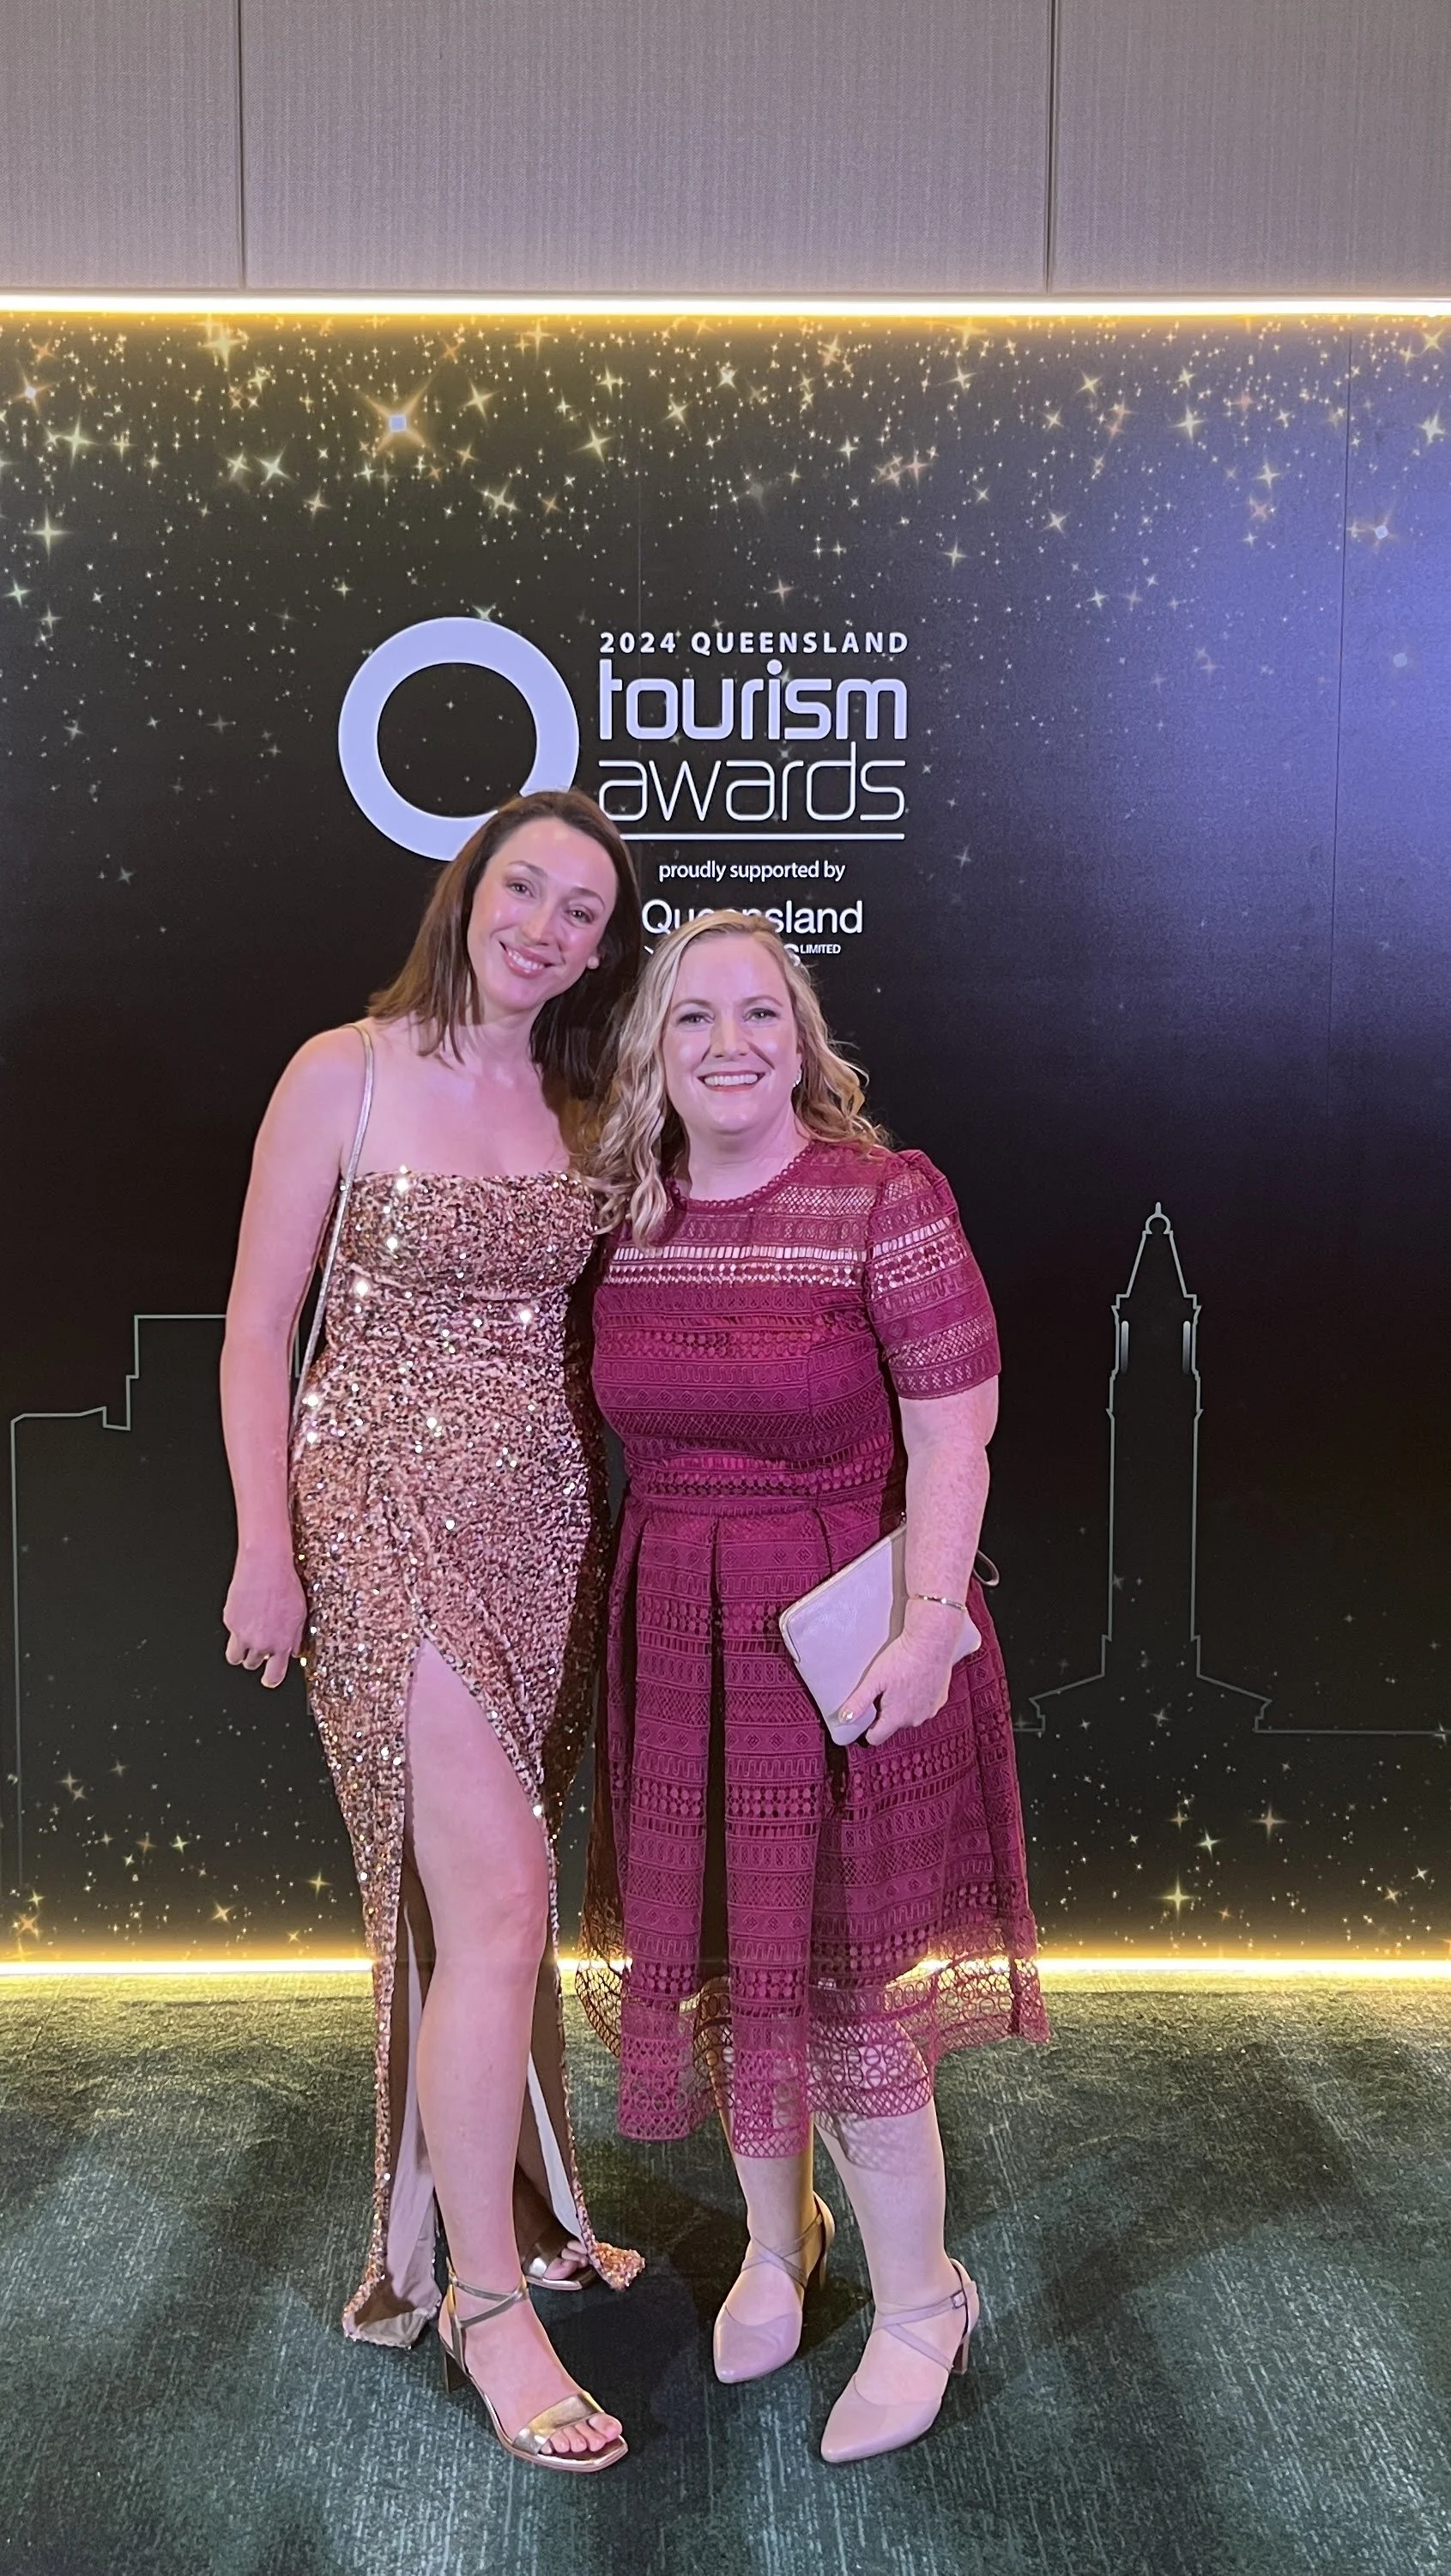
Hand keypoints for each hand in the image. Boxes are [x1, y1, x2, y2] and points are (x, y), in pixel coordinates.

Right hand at [223, 1547, 306, 1689]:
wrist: (264, 1566)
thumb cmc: (285, 1585)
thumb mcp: (301, 1614)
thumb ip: (296, 1637)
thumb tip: (293, 1652)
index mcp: (281, 1643)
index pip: (274, 1675)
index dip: (271, 1680)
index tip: (270, 1680)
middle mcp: (261, 1642)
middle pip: (252, 1664)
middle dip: (256, 1657)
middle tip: (260, 1643)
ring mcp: (242, 1634)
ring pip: (235, 1657)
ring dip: (241, 1650)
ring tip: (248, 1635)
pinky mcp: (230, 1621)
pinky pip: (230, 1633)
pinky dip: (236, 1627)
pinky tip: (246, 1611)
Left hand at [838, 1605, 959, 1746]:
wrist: (931, 1643)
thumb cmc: (902, 1659)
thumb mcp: (874, 1679)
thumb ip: (858, 1701)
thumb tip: (844, 1719)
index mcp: (897, 1717)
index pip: (876, 1737)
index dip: (867, 1729)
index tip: (865, 1716)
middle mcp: (916, 1719)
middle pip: (893, 1724)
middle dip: (886, 1711)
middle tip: (883, 1689)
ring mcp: (930, 1710)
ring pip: (910, 1714)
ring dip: (904, 1704)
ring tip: (900, 1682)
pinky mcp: (940, 1700)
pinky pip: (925, 1705)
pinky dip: (919, 1697)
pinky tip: (915, 1680)